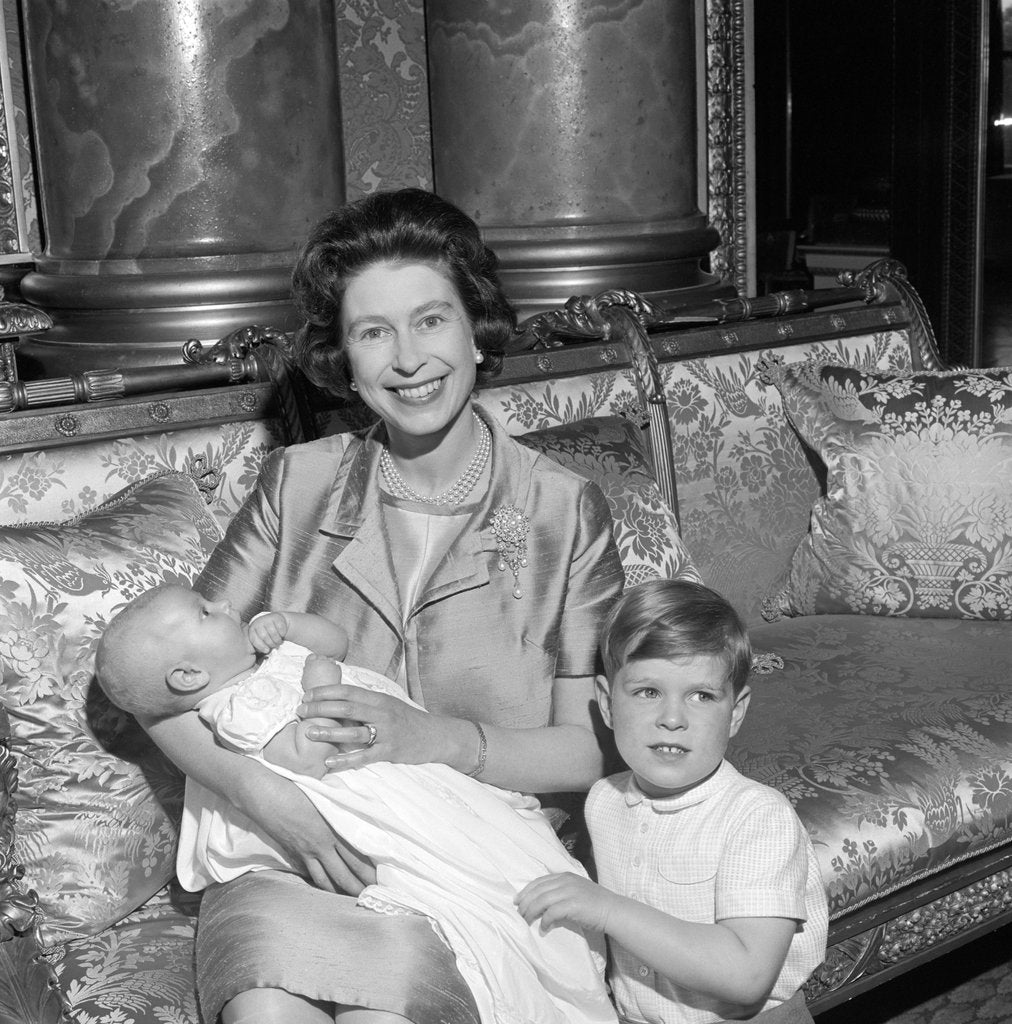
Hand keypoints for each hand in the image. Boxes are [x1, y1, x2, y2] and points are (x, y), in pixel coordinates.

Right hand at [240, 765, 375, 892]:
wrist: (265, 794)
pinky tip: (326, 888)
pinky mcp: (292, 854)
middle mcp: (320, 845)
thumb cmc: (296, 788)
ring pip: (325, 880)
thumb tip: (356, 811)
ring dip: (338, 891)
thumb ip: (341, 806)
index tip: (380, 881)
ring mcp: (305, 853)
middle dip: (358, 888)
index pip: (356, 857)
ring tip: (350, 899)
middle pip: (343, 874)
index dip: (368, 872)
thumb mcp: (325, 795)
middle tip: (371, 897)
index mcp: (332, 829)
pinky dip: (319, 882)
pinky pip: (309, 874)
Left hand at [247, 612, 288, 652]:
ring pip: (273, 633)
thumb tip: (265, 652)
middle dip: (271, 644)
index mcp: (252, 629)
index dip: (261, 647)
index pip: (254, 639)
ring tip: (279, 642)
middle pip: (264, 636)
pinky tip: (281, 635)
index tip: (267, 651)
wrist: (274, 620)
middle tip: (275, 646)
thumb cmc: (267, 632)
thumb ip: (260, 645)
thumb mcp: (260, 638)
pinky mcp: (276, 617)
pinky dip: (282, 634)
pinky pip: (280, 628)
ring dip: (277, 640)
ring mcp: (267, 619)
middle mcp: (258, 623)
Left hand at [297, 680, 443, 769]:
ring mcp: (386, 733)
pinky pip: (364, 756)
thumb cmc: (408, 721)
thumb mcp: (389, 705)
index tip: (307, 695)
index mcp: (379, 699)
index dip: (326, 692)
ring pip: (353, 731)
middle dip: (320, 708)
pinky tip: (329, 762)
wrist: (436, 736)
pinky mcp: (390, 751)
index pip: (348, 691)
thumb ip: (367, 703)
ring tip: (309, 732)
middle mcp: (382, 713)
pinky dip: (346, 759)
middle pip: (346, 708)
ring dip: (329, 732)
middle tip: (300, 710)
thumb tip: (338, 701)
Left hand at [515, 872, 613, 933]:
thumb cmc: (594, 904)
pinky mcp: (573, 905)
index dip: (526, 890)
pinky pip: (552, 912)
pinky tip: (543, 928)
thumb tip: (542, 906)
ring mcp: (570, 892)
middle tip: (519, 914)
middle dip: (525, 902)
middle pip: (538, 890)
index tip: (517, 900)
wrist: (613, 910)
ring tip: (526, 921)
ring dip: (531, 912)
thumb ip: (561, 893)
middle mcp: (565, 881)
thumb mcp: (576, 891)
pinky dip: (545, 920)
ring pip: (542, 900)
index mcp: (565, 876)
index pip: (539, 881)